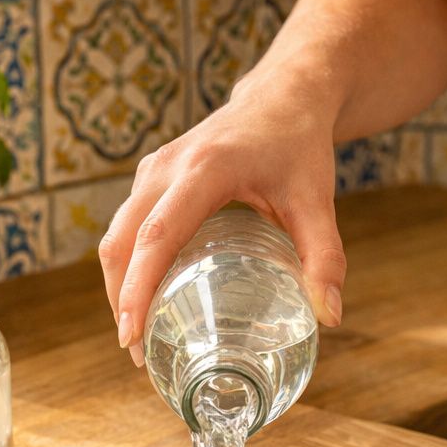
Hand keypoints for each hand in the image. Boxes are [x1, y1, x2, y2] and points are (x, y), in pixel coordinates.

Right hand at [99, 77, 345, 365]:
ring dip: (119, 286)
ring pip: (116, 235)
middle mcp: (167, 166)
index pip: (157, 236)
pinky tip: (146, 299)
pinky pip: (126, 226)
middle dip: (121, 299)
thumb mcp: (317, 200)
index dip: (138, 288)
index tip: (132, 334)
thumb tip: (330, 317)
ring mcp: (153, 169)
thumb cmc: (299, 144)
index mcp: (204, 169)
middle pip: (122, 241)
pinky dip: (127, 265)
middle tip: (138, 353)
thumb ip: (325, 257)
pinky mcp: (152, 176)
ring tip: (139, 336)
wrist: (285, 93)